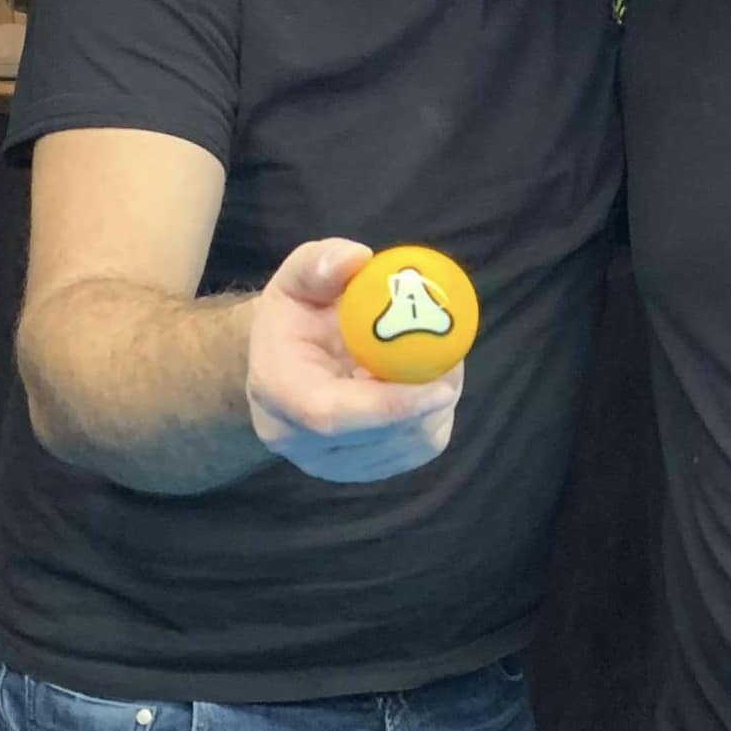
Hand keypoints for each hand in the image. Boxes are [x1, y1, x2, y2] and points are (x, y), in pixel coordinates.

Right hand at [247, 239, 462, 481]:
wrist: (284, 362)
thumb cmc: (295, 315)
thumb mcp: (298, 278)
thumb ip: (319, 263)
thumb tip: (357, 258)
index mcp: (277, 392)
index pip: (332, 415)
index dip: (391, 405)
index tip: (441, 384)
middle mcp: (296, 440)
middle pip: (378, 437)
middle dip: (428, 401)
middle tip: (453, 356)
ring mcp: (328, 463)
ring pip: (404, 447)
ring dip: (435, 407)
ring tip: (438, 364)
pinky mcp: (359, 471)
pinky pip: (414, 451)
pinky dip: (432, 418)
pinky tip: (424, 387)